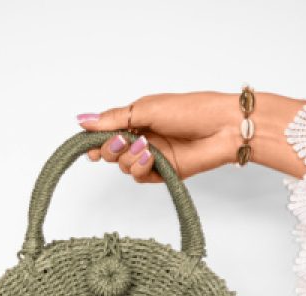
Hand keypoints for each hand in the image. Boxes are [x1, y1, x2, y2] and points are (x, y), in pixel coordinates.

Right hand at [77, 92, 305, 181]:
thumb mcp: (145, 108)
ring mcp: (152, 157)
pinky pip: (140, 177)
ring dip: (128, 158)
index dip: (96, 141)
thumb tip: (82, 120)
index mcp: (137, 120)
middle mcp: (142, 139)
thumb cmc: (190, 110)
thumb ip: (114, 118)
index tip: (91, 145)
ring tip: (145, 148)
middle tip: (121, 141)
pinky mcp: (163, 173)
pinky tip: (151, 158)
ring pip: (124, 167)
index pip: (106, 133)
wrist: (222, 128)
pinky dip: (140, 168)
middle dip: (111, 148)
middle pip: (111, 152)